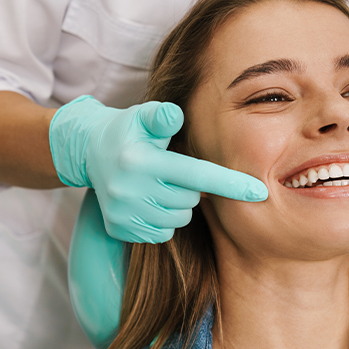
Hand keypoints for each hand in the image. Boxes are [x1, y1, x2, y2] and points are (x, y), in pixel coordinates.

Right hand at [49, 95, 267, 242]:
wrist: (88, 152)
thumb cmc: (129, 131)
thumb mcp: (143, 116)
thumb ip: (162, 116)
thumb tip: (175, 115)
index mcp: (141, 162)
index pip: (196, 176)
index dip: (230, 184)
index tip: (260, 192)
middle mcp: (130, 191)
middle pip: (190, 200)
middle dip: (191, 187)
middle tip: (172, 170)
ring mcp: (124, 214)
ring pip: (179, 219)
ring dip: (177, 204)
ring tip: (159, 184)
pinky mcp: (120, 230)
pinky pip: (162, 233)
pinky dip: (163, 219)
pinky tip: (148, 200)